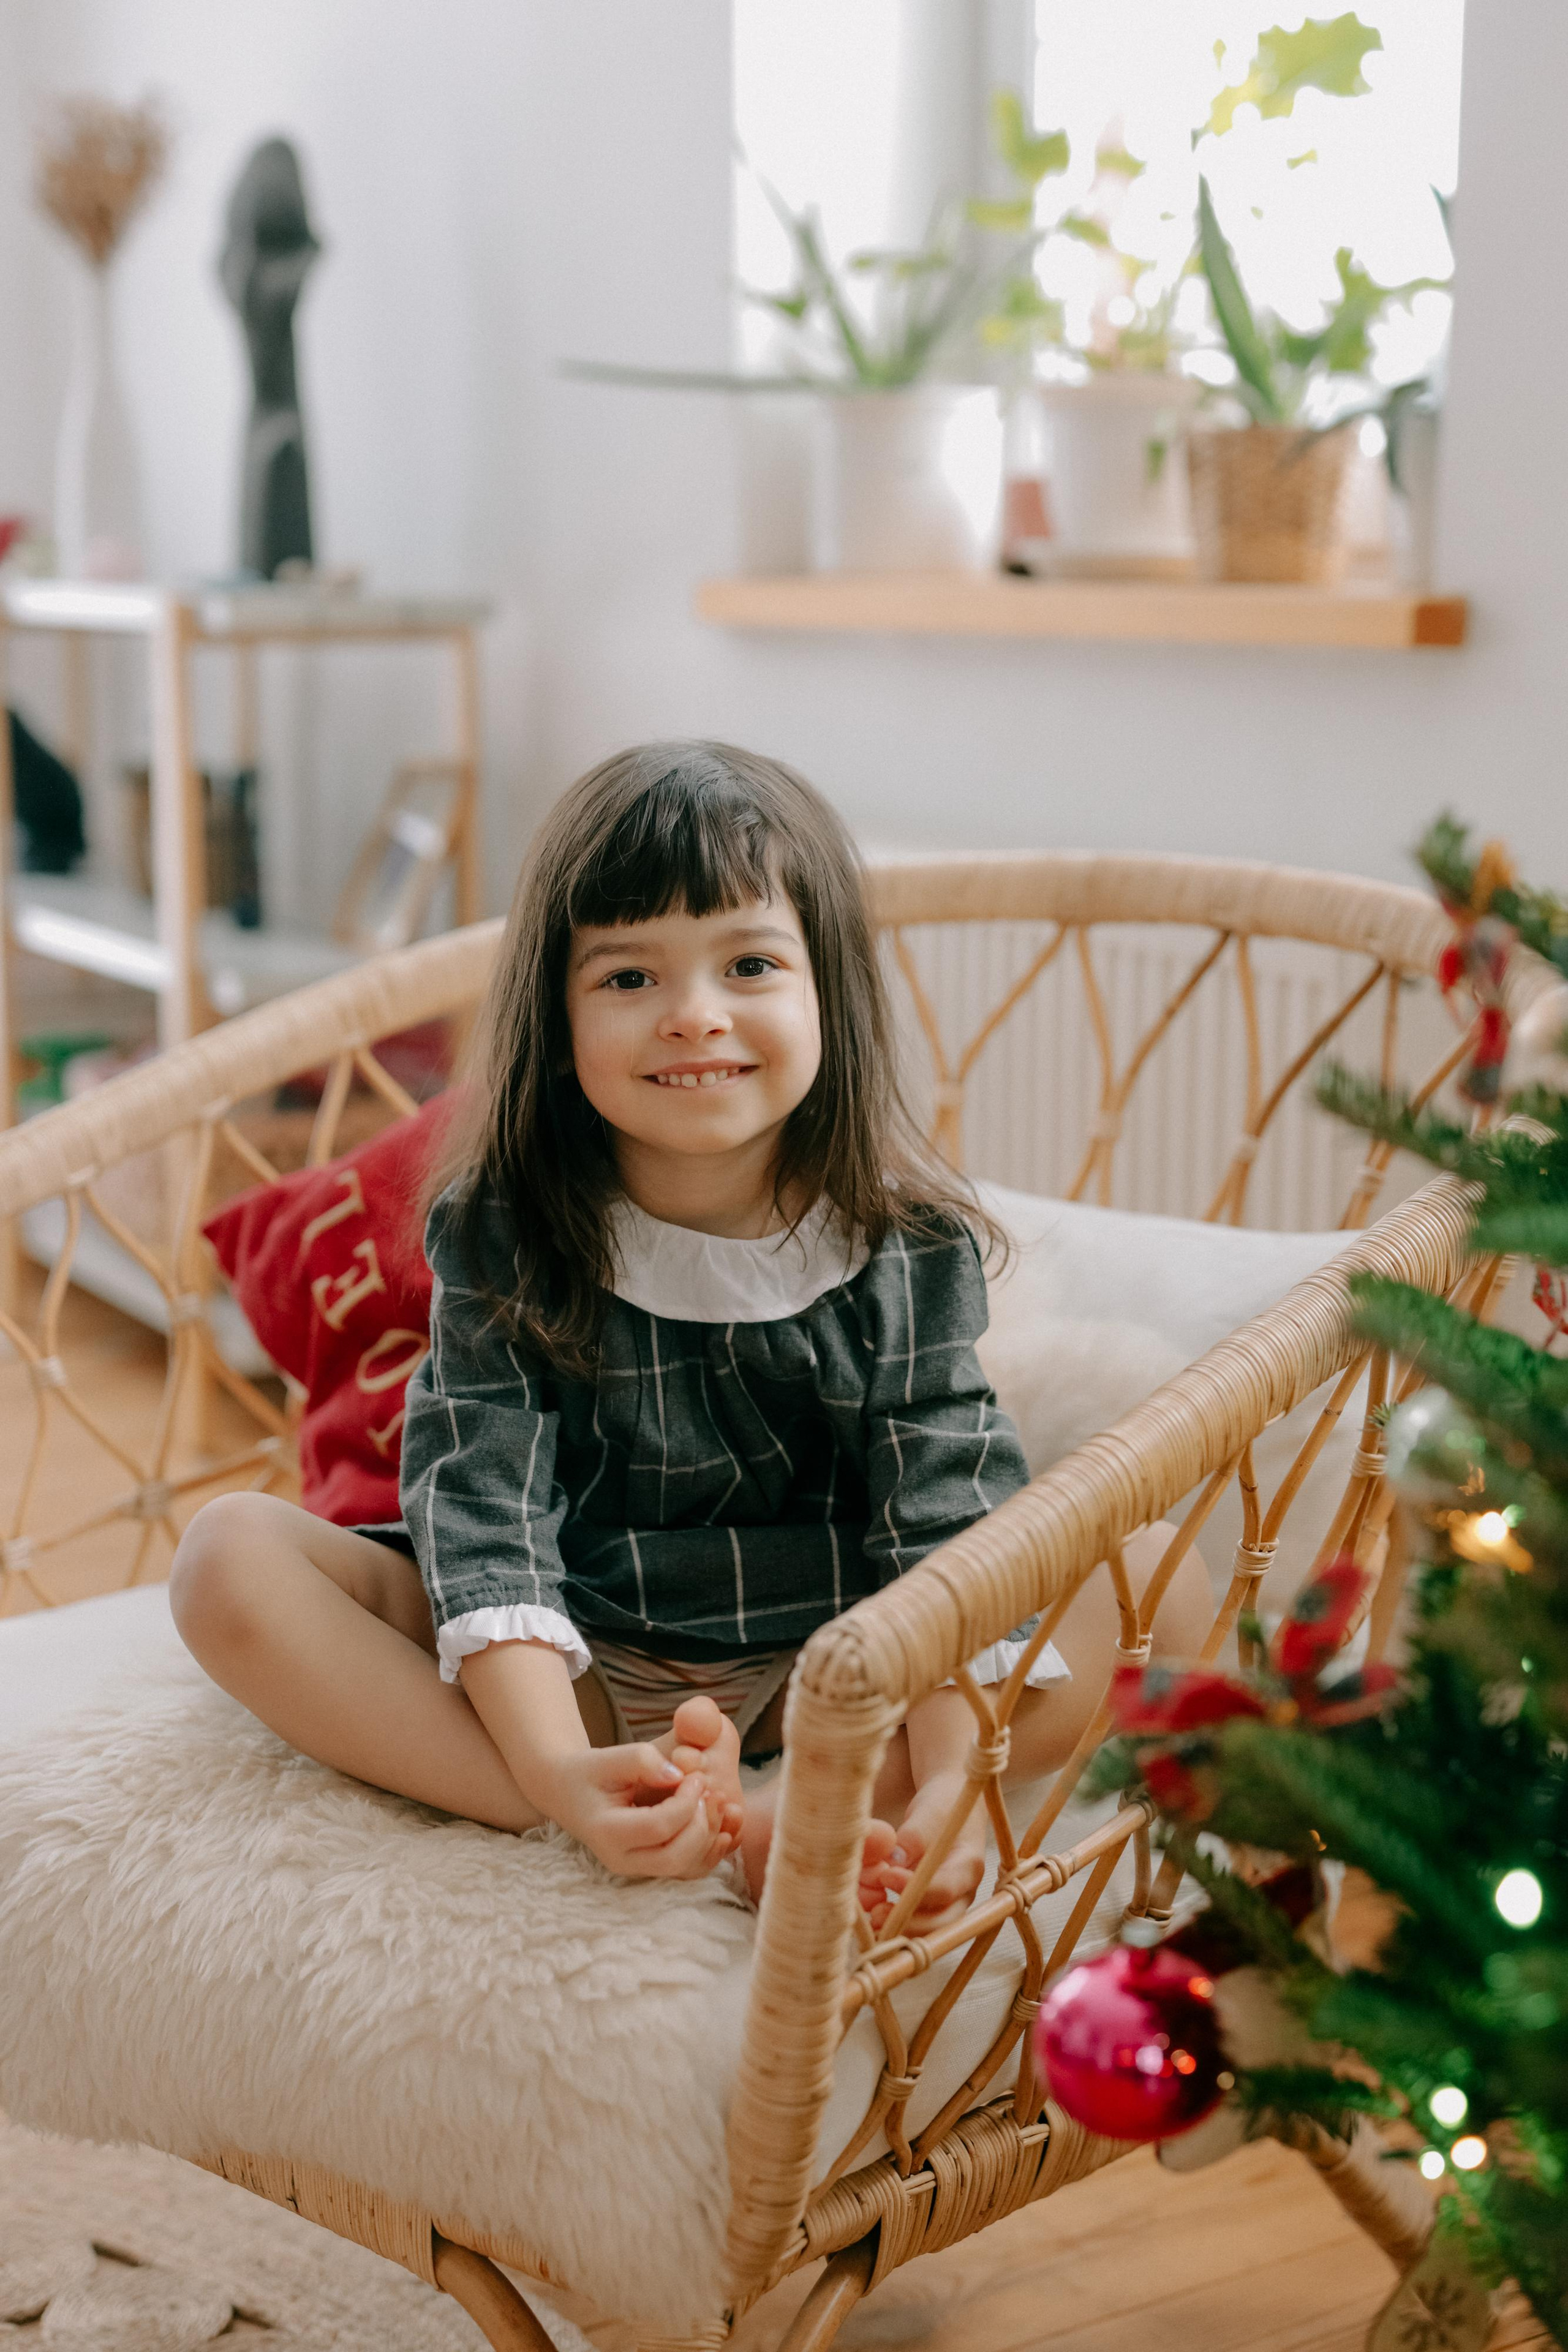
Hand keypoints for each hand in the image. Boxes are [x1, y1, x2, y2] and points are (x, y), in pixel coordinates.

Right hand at [537, 1742, 737, 1879]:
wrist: (572, 1794)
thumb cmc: (591, 1772)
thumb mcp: (609, 1757)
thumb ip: (642, 1760)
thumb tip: (678, 1776)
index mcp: (607, 1833)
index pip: (658, 1827)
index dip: (686, 1802)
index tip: (696, 1776)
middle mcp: (621, 1860)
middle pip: (675, 1857)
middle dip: (701, 1823)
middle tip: (711, 1791)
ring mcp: (637, 1869)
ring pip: (685, 1868)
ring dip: (710, 1837)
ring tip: (718, 1803)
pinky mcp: (652, 1868)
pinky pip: (688, 1870)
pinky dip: (711, 1852)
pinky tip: (723, 1827)